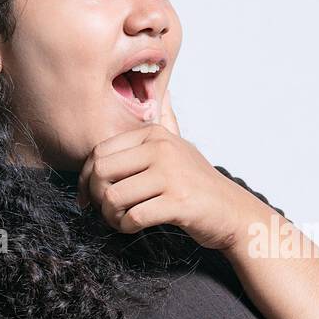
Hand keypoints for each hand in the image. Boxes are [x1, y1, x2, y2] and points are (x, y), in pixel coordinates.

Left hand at [77, 89, 263, 249]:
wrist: (233, 212)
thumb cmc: (199, 184)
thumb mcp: (181, 146)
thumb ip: (166, 121)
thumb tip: (162, 91)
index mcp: (155, 134)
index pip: (100, 151)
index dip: (86, 177)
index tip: (88, 196)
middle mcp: (162, 149)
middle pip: (101, 172)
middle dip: (95, 197)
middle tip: (104, 210)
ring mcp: (171, 175)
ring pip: (113, 196)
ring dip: (110, 216)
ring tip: (120, 220)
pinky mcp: (178, 202)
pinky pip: (133, 217)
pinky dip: (125, 227)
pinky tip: (133, 227)